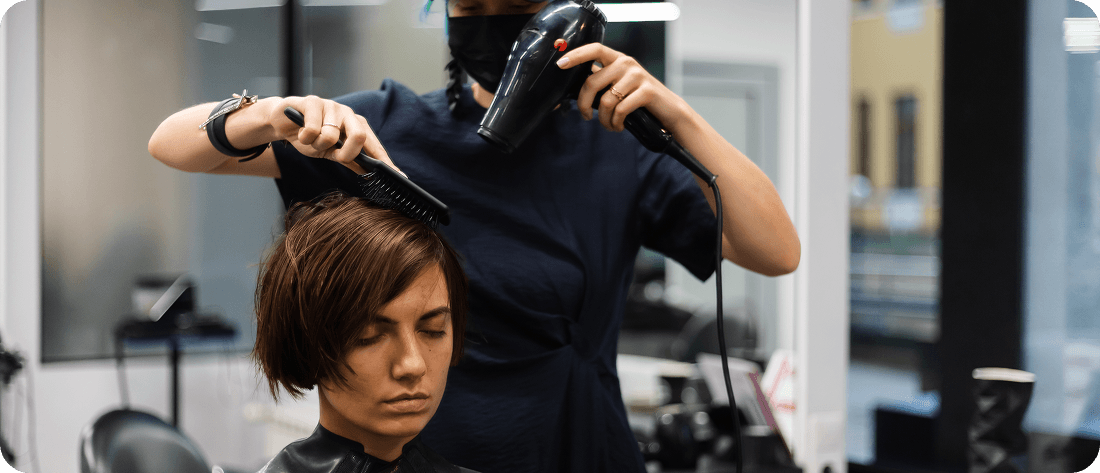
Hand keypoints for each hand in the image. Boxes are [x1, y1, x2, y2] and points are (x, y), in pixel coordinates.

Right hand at [266, 95, 398, 173]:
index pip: (375, 146)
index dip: (386, 162)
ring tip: (311, 140)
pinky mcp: (312, 101)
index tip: (399, 176)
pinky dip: (305, 138)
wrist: (281, 122)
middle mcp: (348, 113)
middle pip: (359, 135)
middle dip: (346, 153)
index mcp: (357, 125)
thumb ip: (351, 160)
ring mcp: (331, 105)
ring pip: (330, 136)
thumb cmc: (310, 136)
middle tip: (335, 156)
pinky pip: (312, 130)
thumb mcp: (332, 152)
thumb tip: (371, 173)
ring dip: (318, 146)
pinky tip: (301, 133)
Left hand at [556, 44, 687, 132]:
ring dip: (604, 119)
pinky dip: (616, 123)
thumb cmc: (639, 101)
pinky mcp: (647, 91)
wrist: (669, 110)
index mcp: (618, 59)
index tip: (560, 64)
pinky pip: (620, 110)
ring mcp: (638, 76)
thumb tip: (577, 91)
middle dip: (584, 104)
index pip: (595, 49)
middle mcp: (627, 63)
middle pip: (592, 81)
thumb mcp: (620, 86)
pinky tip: (618, 126)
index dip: (576, 55)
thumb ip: (603, 83)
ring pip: (606, 100)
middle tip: (586, 116)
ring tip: (609, 125)